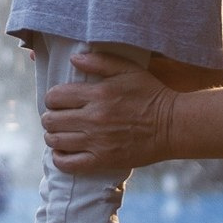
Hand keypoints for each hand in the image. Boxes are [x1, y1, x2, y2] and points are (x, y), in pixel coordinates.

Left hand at [41, 50, 177, 172]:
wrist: (172, 126)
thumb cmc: (151, 94)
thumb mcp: (129, 70)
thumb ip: (100, 62)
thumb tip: (74, 58)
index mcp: (98, 94)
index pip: (55, 96)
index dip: (52, 98)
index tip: (59, 100)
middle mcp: (93, 118)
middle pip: (51, 120)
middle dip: (50, 117)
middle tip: (58, 117)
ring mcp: (97, 141)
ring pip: (55, 141)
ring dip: (53, 136)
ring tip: (60, 133)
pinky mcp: (102, 160)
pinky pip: (68, 164)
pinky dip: (59, 158)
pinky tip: (63, 152)